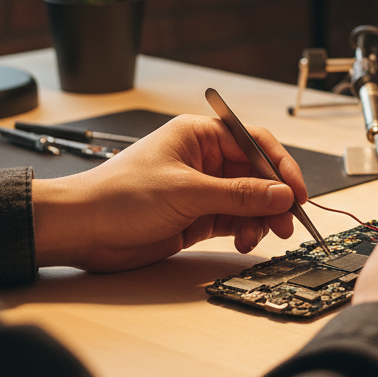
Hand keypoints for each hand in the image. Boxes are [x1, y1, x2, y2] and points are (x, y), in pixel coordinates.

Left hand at [32, 115, 306, 271]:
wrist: (81, 230)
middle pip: (256, 174)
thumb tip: (281, 194)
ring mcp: (200, 189)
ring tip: (261, 235)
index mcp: (199, 135)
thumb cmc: (118, 196)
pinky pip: (233, 220)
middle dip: (273, 198)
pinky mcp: (196, 216)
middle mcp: (203, 159)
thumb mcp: (187, 192)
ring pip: (248, 201)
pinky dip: (244, 231)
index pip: (254, 143)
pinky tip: (243, 240)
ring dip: (259, 218)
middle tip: (287, 221)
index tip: (296, 191)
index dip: (280, 167)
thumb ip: (239, 194)